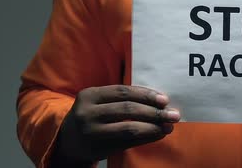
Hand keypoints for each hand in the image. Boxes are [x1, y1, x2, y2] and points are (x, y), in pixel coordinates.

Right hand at [51, 85, 179, 165]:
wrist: (67, 143)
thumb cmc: (92, 116)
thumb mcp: (98, 102)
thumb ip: (121, 99)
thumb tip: (159, 100)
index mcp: (89, 95)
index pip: (123, 92)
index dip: (146, 95)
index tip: (165, 100)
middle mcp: (87, 113)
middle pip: (128, 109)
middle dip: (154, 112)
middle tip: (174, 114)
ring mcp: (91, 132)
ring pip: (129, 128)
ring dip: (153, 127)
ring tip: (169, 126)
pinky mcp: (97, 148)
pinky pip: (127, 142)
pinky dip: (146, 138)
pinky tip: (157, 135)